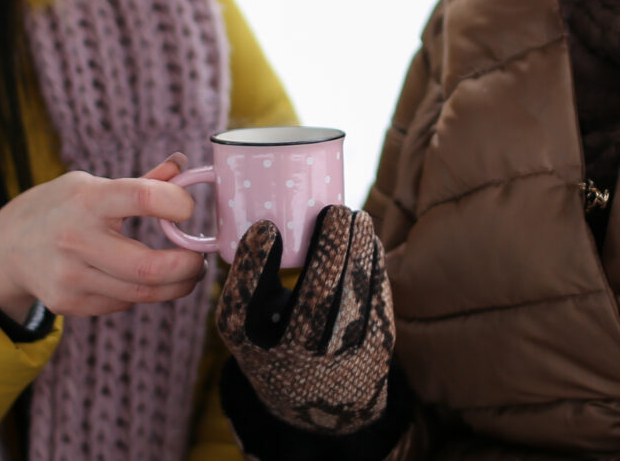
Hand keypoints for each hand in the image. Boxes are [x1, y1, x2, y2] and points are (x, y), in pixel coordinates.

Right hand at [0, 155, 206, 320]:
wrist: (6, 248)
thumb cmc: (59, 207)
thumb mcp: (89, 184)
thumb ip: (139, 183)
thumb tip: (184, 165)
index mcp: (86, 199)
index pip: (140, 197)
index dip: (177, 202)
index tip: (189, 208)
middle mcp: (75, 239)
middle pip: (149, 266)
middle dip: (189, 266)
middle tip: (201, 260)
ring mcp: (70, 277)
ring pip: (142, 293)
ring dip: (176, 286)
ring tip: (187, 272)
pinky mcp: (69, 304)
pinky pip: (123, 303)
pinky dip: (141, 293)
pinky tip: (140, 279)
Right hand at [216, 205, 396, 435]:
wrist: (319, 409)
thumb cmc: (279, 342)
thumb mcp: (253, 324)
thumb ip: (256, 281)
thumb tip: (271, 216)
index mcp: (250, 346)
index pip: (243, 305)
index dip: (253, 264)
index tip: (266, 227)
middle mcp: (291, 361)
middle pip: (313, 301)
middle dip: (329, 249)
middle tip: (334, 210)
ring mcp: (334, 363)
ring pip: (352, 301)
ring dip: (359, 252)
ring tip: (359, 218)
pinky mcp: (372, 358)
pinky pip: (377, 305)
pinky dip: (375, 269)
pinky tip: (371, 244)